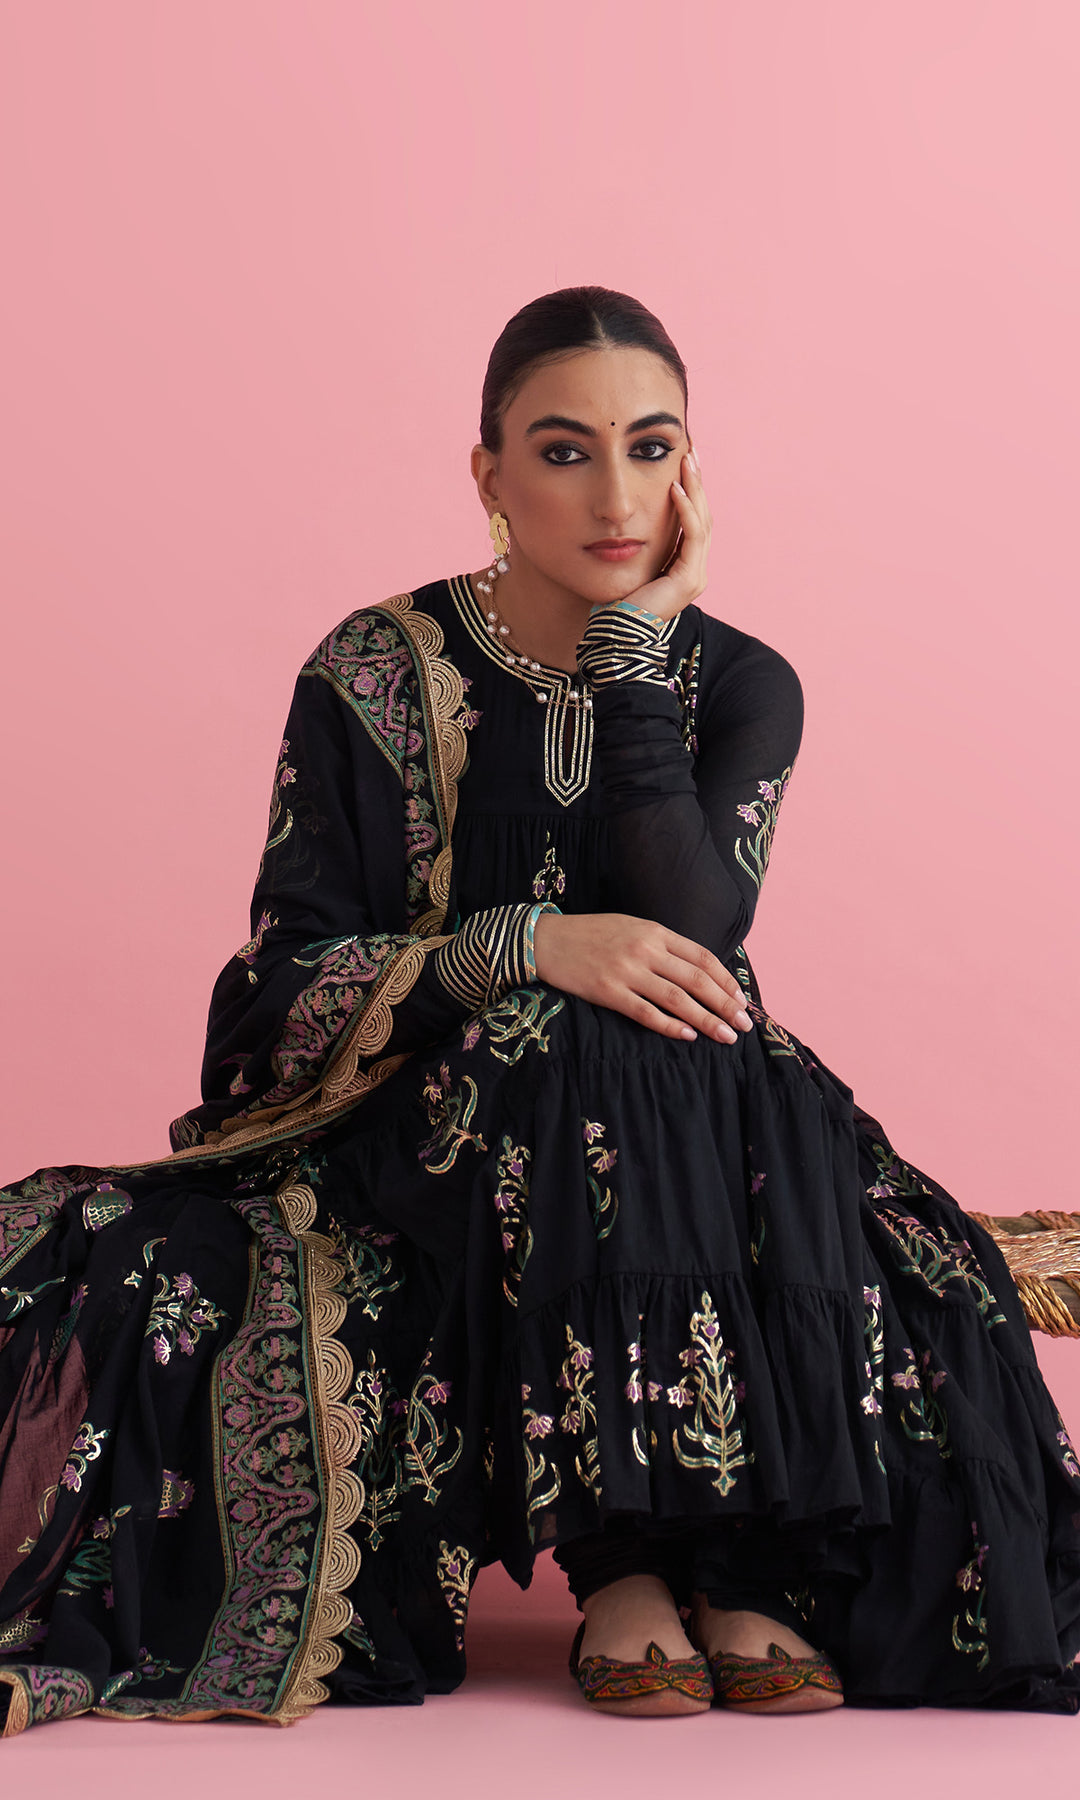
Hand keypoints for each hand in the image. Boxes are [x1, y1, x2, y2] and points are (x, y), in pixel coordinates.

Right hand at [532, 911, 753, 1044]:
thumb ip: (663, 945)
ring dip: (707, 1019)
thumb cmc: (592, 934)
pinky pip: (646, 1013)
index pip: (702, 957)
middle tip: (744, 1025)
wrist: (546, 940)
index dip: (726, 981)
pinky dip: (670, 1026)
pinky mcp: (608, 992)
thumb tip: (697, 970)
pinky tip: (688, 1036)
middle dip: (725, 1004)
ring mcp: (626, 971)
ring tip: (726, 1036)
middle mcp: (645, 949)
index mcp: (655, 931)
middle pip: (696, 980)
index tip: (741, 999)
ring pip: (677, 999)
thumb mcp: (632, 927)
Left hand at [623, 446, 711, 624]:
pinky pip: (693, 537)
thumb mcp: (630, 561)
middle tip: (690, 451)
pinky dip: (685, 511)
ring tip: (687, 461)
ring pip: (702, 522)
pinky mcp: (688, 580)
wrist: (615, 633)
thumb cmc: (615, 601)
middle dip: (696, 482)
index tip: (683, 461)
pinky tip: (675, 489)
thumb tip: (630, 514)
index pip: (693, 521)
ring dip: (694, 489)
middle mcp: (694, 571)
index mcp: (683, 567)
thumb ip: (640, 542)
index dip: (690, 490)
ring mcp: (695, 576)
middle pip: (702, 517)